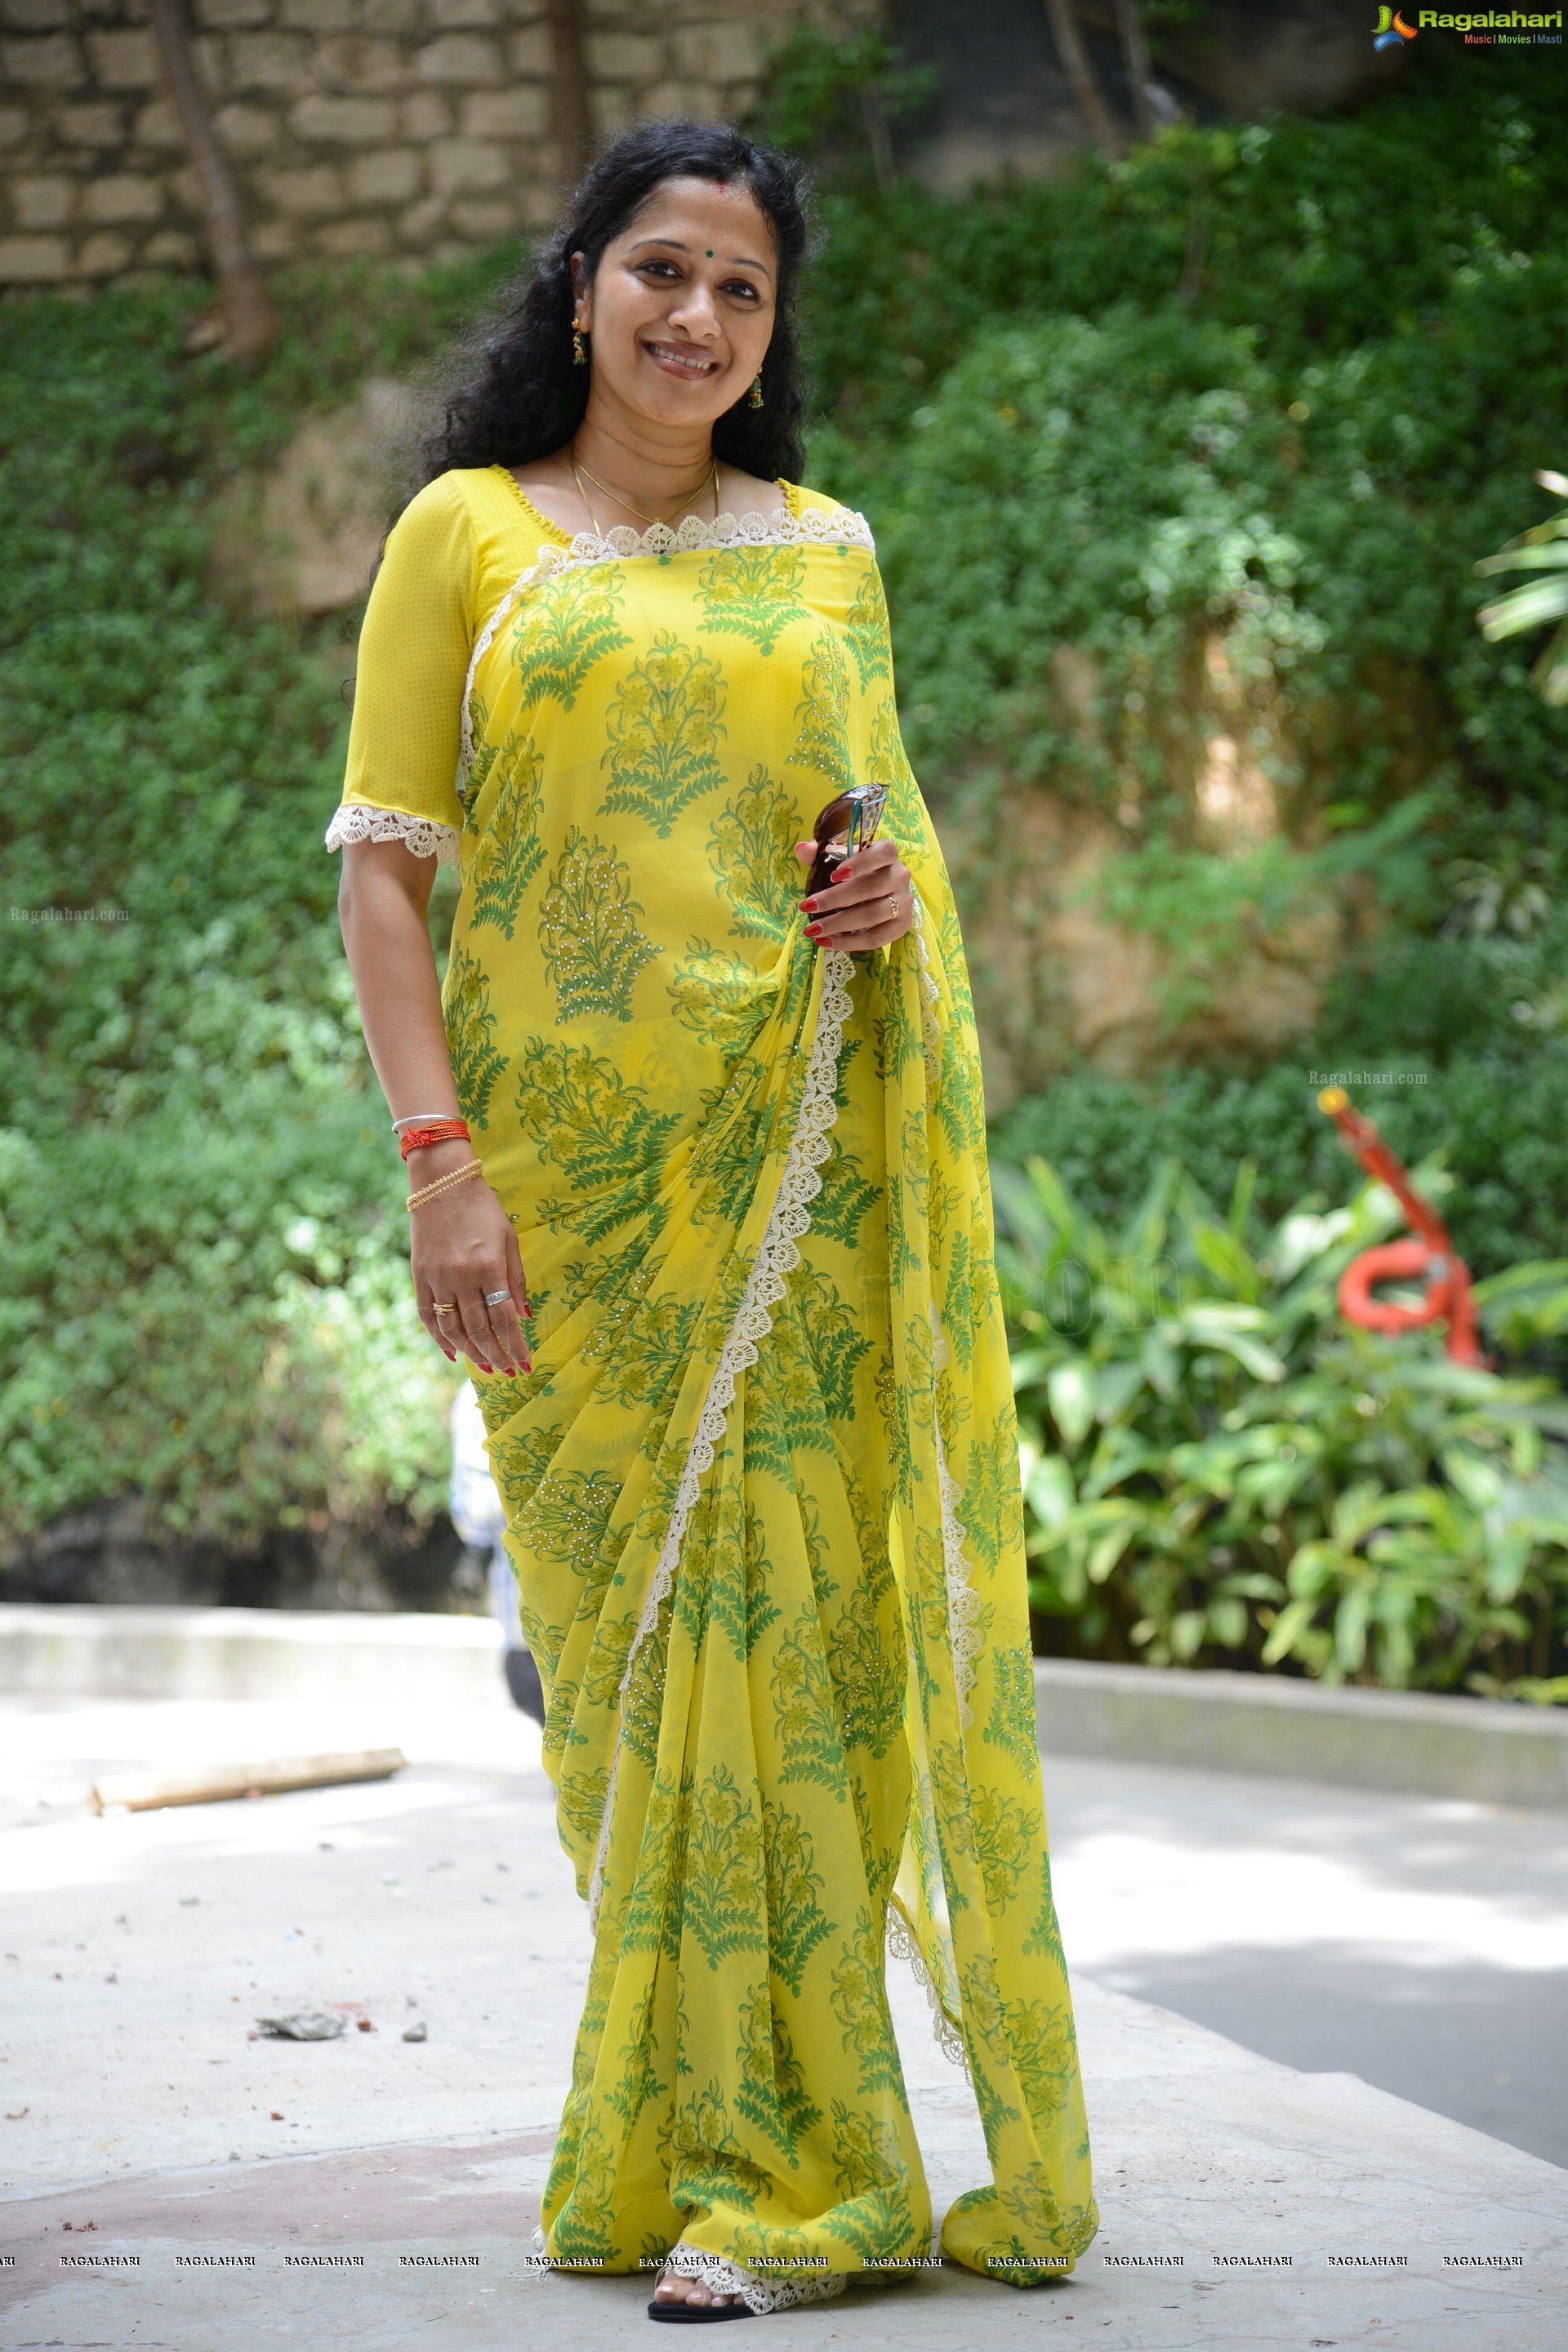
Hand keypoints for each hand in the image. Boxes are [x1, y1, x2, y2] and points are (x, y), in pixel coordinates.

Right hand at [410, 1147, 531, 1378]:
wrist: (442, 1183)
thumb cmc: (483, 1209)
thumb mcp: (509, 1239)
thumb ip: (516, 1279)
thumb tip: (524, 1316)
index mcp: (488, 1266)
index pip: (504, 1318)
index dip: (516, 1345)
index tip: (525, 1364)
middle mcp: (461, 1276)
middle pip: (479, 1329)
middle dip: (496, 1355)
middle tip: (508, 1372)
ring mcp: (437, 1278)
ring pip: (452, 1328)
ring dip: (470, 1352)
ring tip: (485, 1366)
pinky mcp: (419, 1276)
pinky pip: (428, 1316)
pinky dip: (438, 1338)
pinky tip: (451, 1353)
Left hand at [793, 834, 914, 951]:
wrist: (883, 891)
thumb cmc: (857, 871)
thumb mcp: (839, 857)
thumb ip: (819, 853)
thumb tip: (802, 849)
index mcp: (888, 853)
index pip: (882, 853)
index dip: (860, 863)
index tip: (834, 875)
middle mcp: (900, 876)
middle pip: (870, 888)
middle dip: (835, 899)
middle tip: (807, 906)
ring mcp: (904, 902)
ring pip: (873, 915)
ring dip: (839, 924)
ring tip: (812, 930)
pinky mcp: (901, 926)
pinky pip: (877, 939)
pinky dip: (850, 943)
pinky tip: (827, 942)